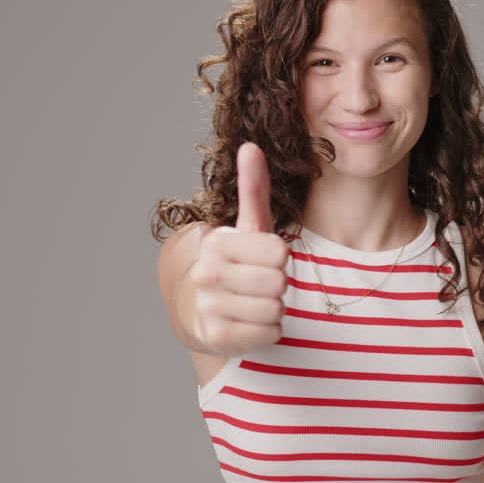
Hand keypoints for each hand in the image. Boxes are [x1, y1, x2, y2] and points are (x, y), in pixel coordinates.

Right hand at [185, 142, 289, 356]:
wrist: (203, 309)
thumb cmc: (237, 262)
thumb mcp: (248, 226)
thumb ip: (253, 188)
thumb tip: (250, 145)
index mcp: (216, 243)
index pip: (280, 253)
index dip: (279, 258)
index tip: (262, 259)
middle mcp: (207, 274)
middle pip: (279, 282)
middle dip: (277, 284)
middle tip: (259, 283)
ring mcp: (208, 307)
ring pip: (275, 309)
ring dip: (273, 308)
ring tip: (254, 301)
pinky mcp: (216, 337)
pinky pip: (269, 332)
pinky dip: (268, 330)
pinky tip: (250, 321)